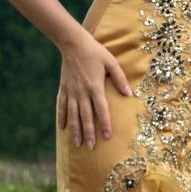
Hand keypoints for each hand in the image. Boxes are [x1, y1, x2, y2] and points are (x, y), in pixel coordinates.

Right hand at [57, 31, 132, 149]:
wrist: (73, 44)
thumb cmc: (95, 52)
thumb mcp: (111, 62)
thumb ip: (120, 79)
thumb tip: (129, 94)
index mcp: (95, 86)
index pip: (101, 109)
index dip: (105, 123)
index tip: (107, 136)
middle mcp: (82, 92)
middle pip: (86, 116)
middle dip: (89, 133)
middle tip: (90, 147)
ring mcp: (71, 91)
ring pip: (73, 114)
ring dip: (75, 130)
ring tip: (77, 143)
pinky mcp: (63, 88)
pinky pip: (61, 106)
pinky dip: (62, 117)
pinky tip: (63, 128)